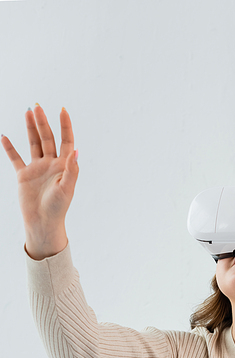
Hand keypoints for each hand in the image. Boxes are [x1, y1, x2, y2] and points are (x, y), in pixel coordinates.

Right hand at [1, 104, 77, 256]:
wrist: (43, 223)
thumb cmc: (58, 208)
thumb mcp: (67, 188)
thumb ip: (71, 169)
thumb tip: (76, 150)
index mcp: (64, 166)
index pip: (66, 141)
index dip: (65, 125)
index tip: (62, 109)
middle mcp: (51, 164)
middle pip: (47, 138)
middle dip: (43, 122)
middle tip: (37, 106)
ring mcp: (37, 169)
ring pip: (33, 143)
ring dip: (30, 128)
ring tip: (28, 111)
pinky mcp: (24, 175)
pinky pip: (15, 158)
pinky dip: (9, 148)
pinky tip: (4, 137)